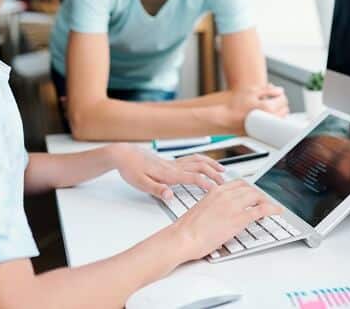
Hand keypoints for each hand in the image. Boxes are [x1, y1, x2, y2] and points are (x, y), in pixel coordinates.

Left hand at [111, 144, 225, 199]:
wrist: (123, 154)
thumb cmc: (130, 169)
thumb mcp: (140, 183)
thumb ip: (156, 189)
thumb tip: (170, 195)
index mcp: (168, 173)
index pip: (193, 178)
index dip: (207, 184)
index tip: (218, 191)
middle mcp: (174, 166)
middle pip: (200, 167)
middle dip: (215, 174)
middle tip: (226, 184)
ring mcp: (173, 162)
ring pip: (197, 160)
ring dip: (212, 164)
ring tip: (222, 170)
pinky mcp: (170, 161)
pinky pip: (191, 158)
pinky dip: (203, 160)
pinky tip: (205, 164)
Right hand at [173, 179, 282, 260]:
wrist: (183, 237)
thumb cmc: (188, 228)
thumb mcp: (202, 209)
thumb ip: (214, 205)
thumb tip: (222, 212)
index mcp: (215, 191)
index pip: (238, 184)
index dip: (249, 189)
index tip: (253, 194)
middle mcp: (225, 194)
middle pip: (249, 189)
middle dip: (258, 195)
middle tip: (263, 202)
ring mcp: (233, 205)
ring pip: (257, 196)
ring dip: (266, 201)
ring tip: (271, 207)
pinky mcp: (238, 218)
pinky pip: (261, 209)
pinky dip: (272, 208)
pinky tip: (278, 211)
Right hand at [223, 84, 288, 129]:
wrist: (226, 119)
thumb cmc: (236, 105)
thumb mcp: (251, 91)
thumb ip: (268, 89)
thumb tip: (280, 90)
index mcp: (267, 107)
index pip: (283, 99)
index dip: (280, 94)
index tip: (275, 93)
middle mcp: (269, 118)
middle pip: (285, 109)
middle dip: (281, 102)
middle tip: (273, 99)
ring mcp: (267, 127)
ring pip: (282, 118)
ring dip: (279, 111)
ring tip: (269, 106)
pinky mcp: (264, 132)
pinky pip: (274, 125)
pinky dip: (274, 118)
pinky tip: (266, 115)